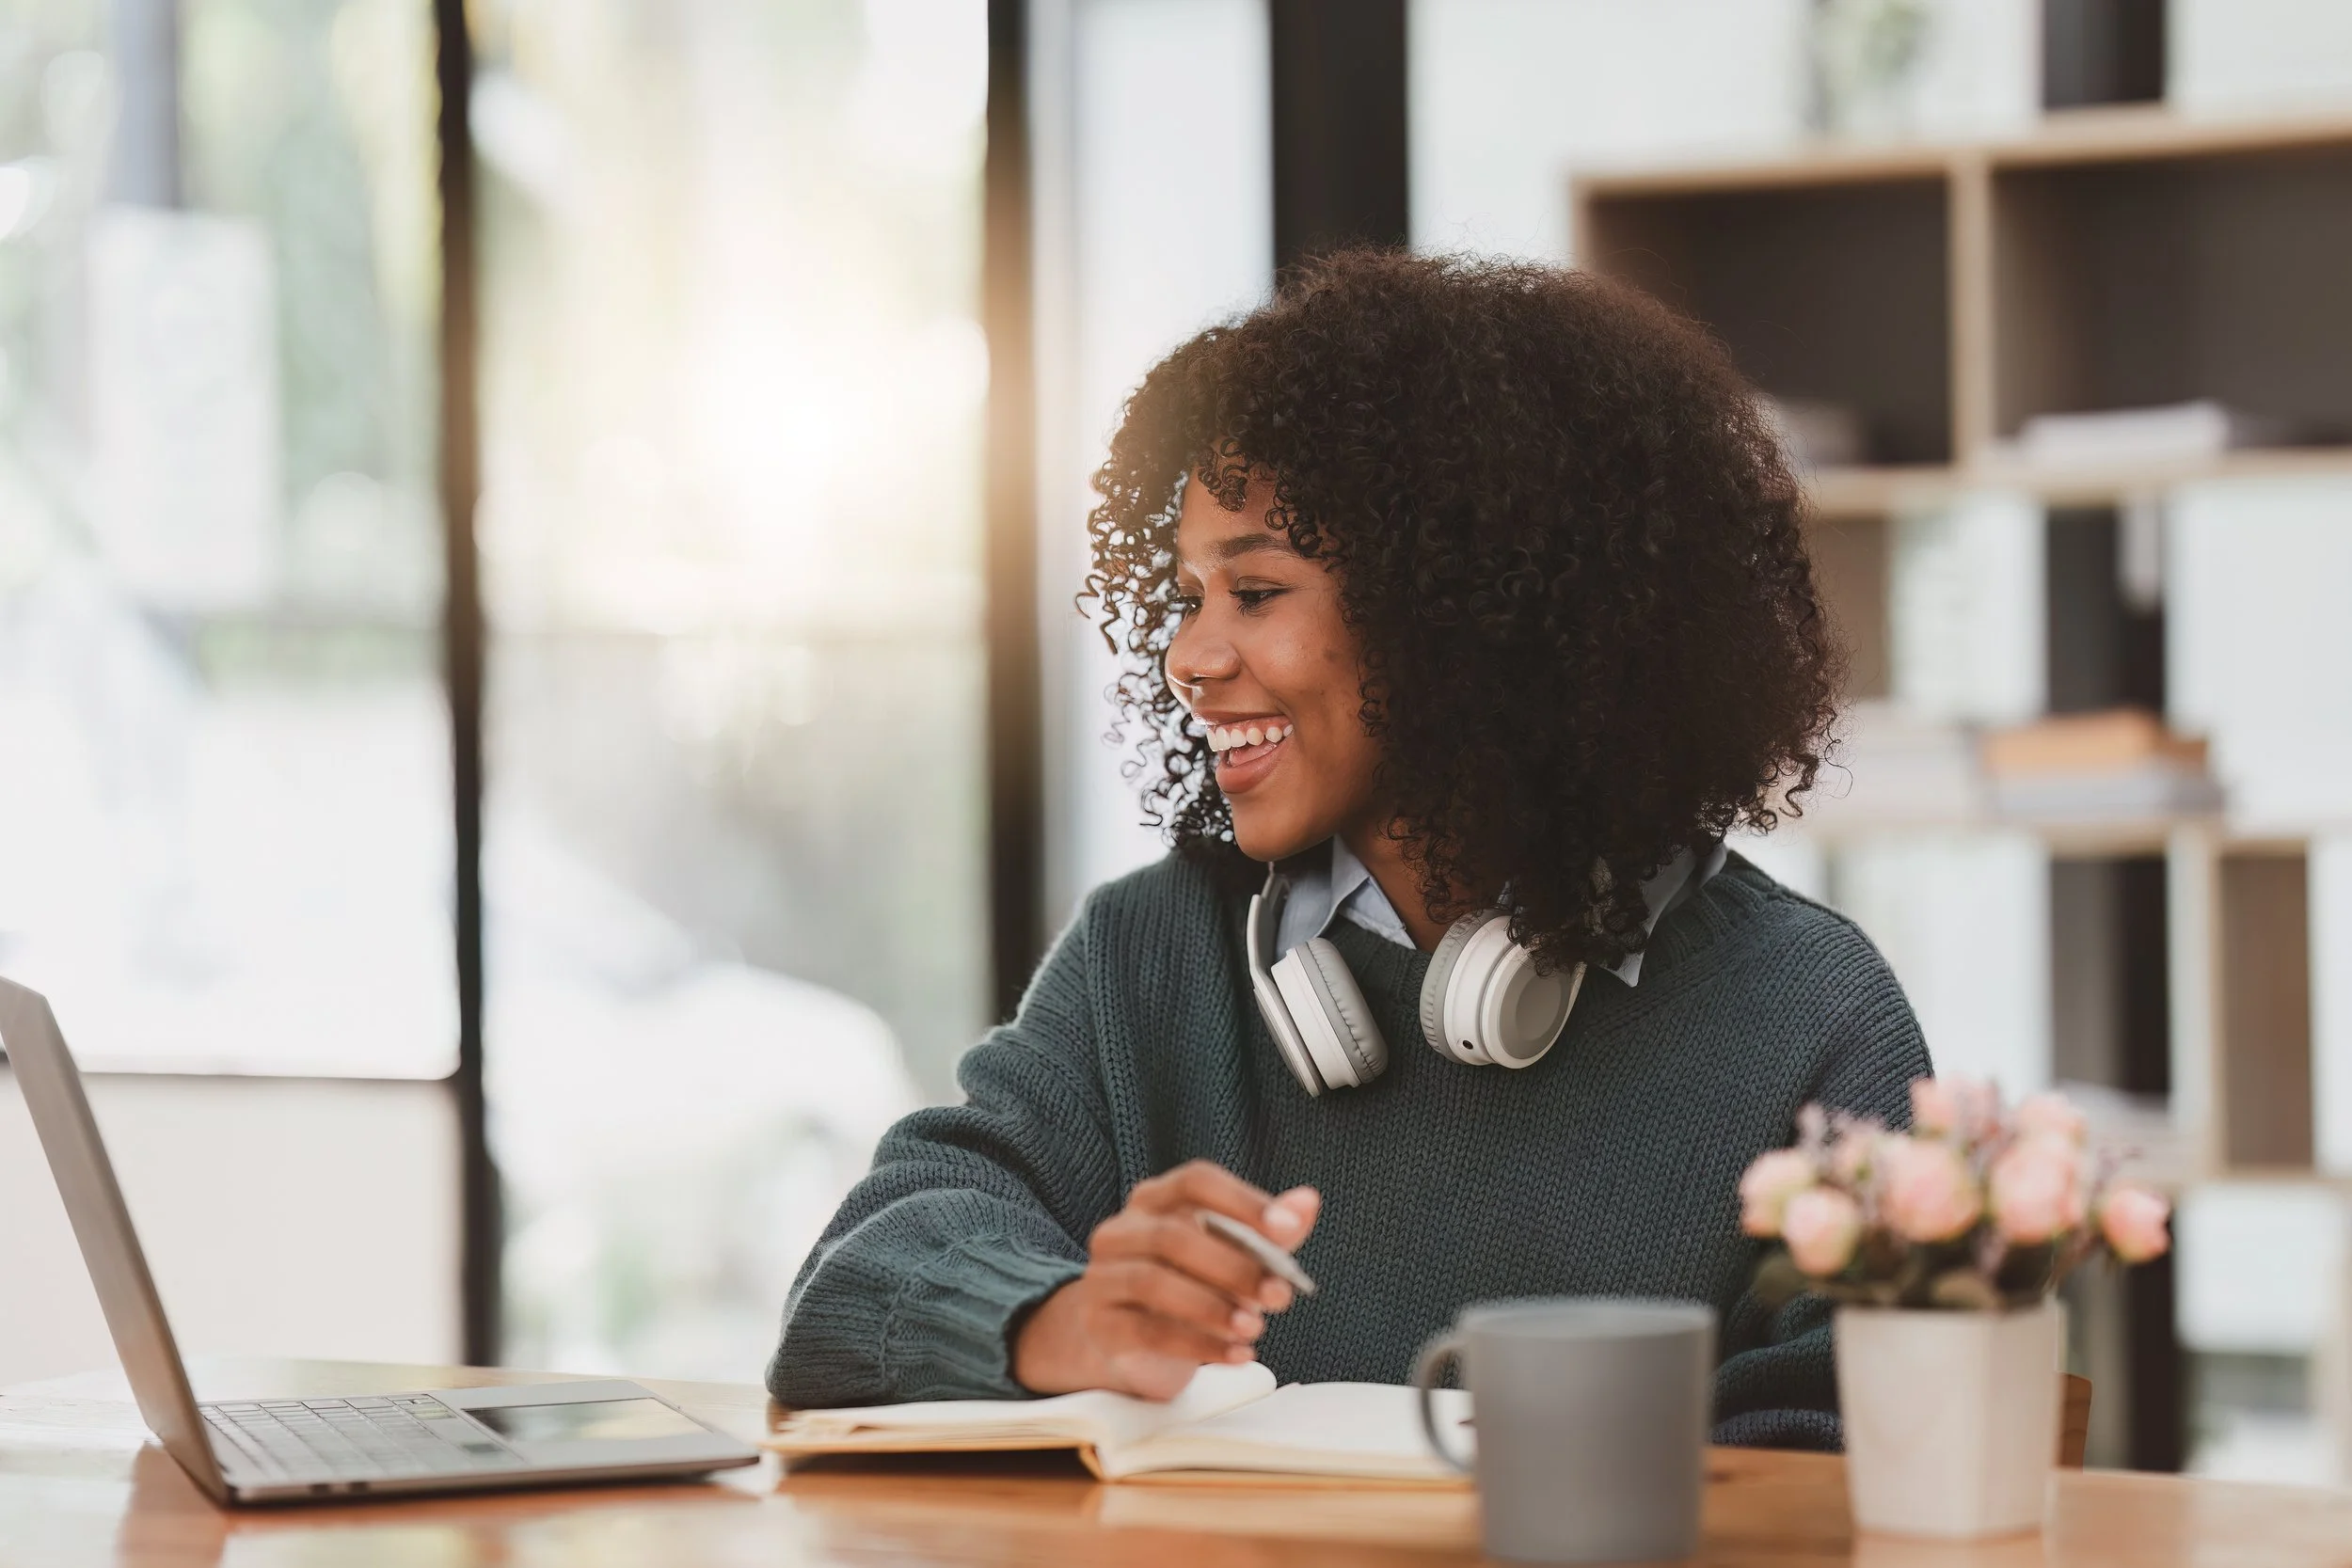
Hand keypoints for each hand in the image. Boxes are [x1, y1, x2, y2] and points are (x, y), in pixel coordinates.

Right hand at [1013, 1160, 1319, 1399]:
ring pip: (1154, 1283)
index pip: (1195, 1182)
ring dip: (1213, 1308)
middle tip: (1279, 1294)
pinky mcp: (1101, 1325)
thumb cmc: (1188, 1287)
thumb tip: (1308, 1202)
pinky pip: (1148, 1332)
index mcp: (1154, 1201)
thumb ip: (1267, 1234)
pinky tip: (1237, 1355)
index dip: (1242, 1200)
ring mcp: (1103, 1277)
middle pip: (1174, 1235)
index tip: (1287, 1229)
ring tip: (1255, 1328)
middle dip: (1235, 1267)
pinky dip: (1198, 1345)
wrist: (1129, 1344)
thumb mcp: (1231, 1258)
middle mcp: (1121, 1231)